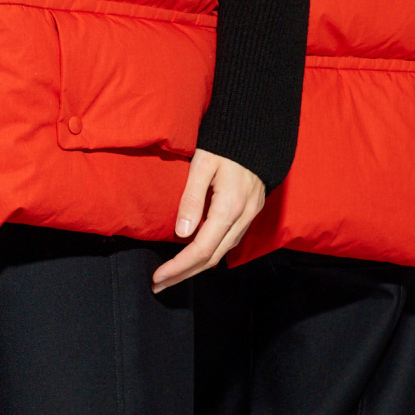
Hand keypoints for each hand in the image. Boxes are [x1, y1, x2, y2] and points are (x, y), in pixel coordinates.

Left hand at [153, 150, 265, 292]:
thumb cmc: (225, 144)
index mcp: (229, 207)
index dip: (179, 267)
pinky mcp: (251, 211)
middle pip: (212, 258)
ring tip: (173, 274)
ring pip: (223, 253)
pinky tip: (196, 255)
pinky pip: (230, 241)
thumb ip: (192, 199)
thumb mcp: (203, 165)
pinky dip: (211, 253)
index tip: (158, 277)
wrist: (256, 131)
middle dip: (184, 274)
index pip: (201, 249)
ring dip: (197, 267)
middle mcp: (242, 217)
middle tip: (160, 284)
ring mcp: (250, 215)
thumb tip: (182, 234)